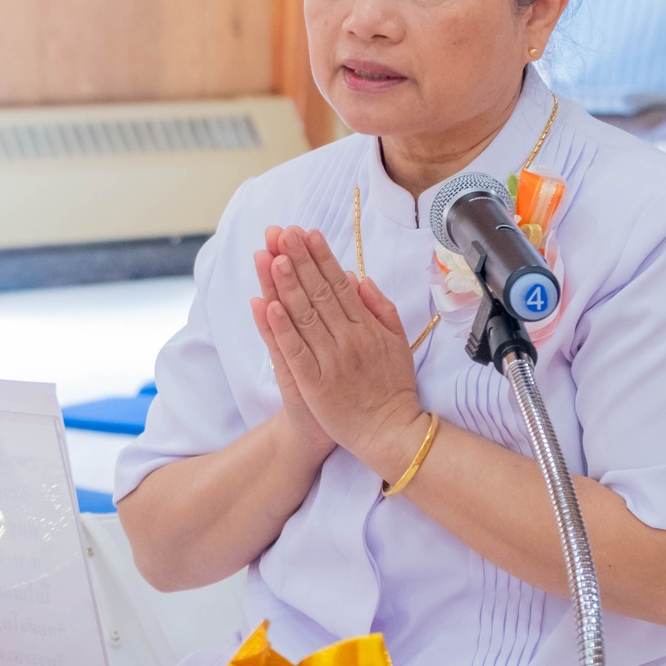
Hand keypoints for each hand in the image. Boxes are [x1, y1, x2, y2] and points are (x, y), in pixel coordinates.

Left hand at [260, 226, 428, 474]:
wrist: (391, 433)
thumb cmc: (393, 387)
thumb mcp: (398, 343)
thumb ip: (381, 309)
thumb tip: (360, 278)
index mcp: (367, 327)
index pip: (339, 284)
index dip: (320, 256)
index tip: (305, 232)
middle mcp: (349, 339)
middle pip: (319, 293)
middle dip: (299, 259)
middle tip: (282, 231)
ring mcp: (331, 361)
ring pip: (304, 316)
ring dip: (286, 285)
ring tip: (271, 256)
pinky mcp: (315, 384)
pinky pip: (295, 352)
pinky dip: (280, 329)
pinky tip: (267, 306)